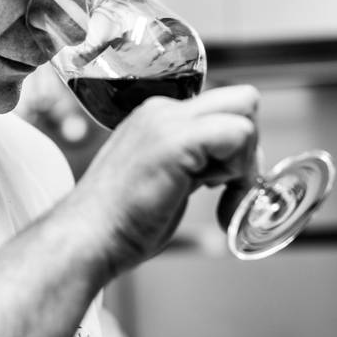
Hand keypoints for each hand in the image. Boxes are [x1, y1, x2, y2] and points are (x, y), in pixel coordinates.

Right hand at [64, 85, 259, 272]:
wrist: (86, 238)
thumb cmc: (119, 223)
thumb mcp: (164, 179)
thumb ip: (193, 162)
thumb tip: (229, 165)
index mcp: (157, 116)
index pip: (223, 107)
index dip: (236, 145)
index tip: (222, 184)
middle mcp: (162, 110)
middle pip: (242, 99)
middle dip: (250, 144)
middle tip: (230, 185)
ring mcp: (168, 122)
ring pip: (245, 112)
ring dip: (244, 160)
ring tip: (217, 195)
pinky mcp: (177, 141)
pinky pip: (239, 133)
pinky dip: (241, 171)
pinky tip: (215, 197)